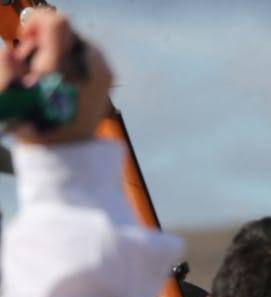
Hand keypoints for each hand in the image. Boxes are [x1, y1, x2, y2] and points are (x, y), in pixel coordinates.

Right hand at [1, 10, 112, 145]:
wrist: (67, 149)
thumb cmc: (35, 123)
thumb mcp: (12, 92)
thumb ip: (8, 64)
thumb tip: (9, 50)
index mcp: (62, 67)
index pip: (56, 22)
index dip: (37, 21)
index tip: (27, 37)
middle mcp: (88, 65)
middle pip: (65, 30)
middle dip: (46, 39)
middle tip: (34, 62)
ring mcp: (103, 71)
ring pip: (77, 41)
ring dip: (59, 49)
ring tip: (49, 72)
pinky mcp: (108, 77)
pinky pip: (88, 53)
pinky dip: (74, 58)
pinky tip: (64, 76)